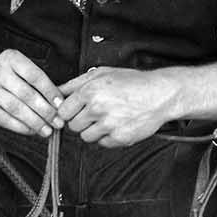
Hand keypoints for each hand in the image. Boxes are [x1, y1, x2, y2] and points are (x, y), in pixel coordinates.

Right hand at [0, 49, 64, 136]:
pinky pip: (5, 119)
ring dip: (34, 121)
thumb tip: (60, 105)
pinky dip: (21, 127)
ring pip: (15, 108)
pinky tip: (32, 131)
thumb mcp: (20, 69)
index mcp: (10, 58)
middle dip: (45, 110)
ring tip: (47, 130)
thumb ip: (38, 83)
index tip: (61, 105)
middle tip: (58, 122)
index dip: (50, 91)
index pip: (34, 75)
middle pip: (26, 94)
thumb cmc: (7, 75)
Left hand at [58, 67, 181, 146]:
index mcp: (90, 91)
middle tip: (95, 113)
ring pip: (86, 137)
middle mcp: (98, 108)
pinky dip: (107, 137)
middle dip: (81, 121)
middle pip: (73, 126)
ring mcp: (108, 124)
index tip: (75, 111)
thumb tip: (56, 92)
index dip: (68, 112)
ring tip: (108, 118)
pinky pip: (102, 143)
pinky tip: (118, 124)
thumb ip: (76, 83)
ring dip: (94, 130)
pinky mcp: (119, 138)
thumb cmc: (133, 82)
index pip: (63, 112)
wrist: (160, 94)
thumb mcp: (102, 73)